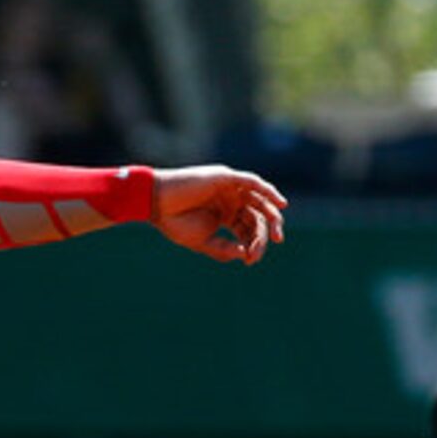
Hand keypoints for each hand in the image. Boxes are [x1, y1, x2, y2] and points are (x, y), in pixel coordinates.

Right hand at [149, 165, 286, 263]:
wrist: (157, 203)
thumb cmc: (175, 222)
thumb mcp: (203, 241)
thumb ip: (224, 249)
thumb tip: (245, 254)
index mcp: (226, 216)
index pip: (249, 230)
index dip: (255, 244)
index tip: (251, 259)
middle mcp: (231, 201)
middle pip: (258, 215)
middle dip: (267, 231)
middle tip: (275, 242)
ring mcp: (229, 189)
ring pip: (259, 200)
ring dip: (272, 214)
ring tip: (277, 230)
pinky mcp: (226, 178)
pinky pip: (252, 182)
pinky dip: (267, 191)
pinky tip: (279, 204)